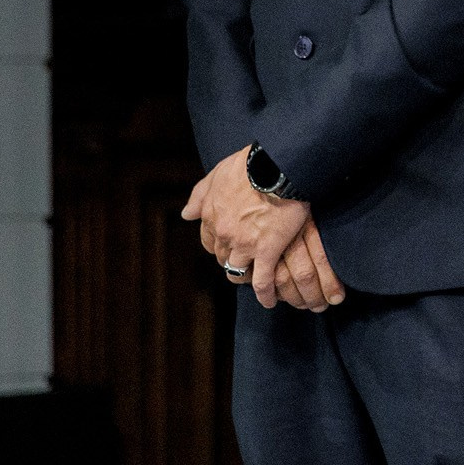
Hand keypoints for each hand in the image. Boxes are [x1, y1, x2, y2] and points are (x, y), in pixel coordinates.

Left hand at [181, 148, 341, 311]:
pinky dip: (264, 294)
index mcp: (210, 215)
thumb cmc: (250, 163)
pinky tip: (268, 300)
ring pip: (238, 271)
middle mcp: (223, 233)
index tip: (230, 245)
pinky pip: (262, 281)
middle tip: (246, 261)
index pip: (209, 241)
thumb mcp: (218, 174)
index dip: (219, 245)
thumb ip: (200, 195)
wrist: (277, 165)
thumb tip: (186, 214)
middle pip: (223, 256)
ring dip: (245, 276)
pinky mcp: (267, 251)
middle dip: (232, 259)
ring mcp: (244, 244)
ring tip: (256, 282)